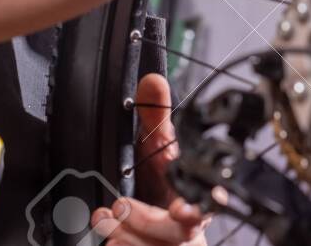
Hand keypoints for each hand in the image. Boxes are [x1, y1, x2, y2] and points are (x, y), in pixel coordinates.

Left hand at [89, 73, 210, 244]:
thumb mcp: (155, 145)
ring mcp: (173, 243)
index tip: (181, 210)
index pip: (206, 205)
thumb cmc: (159, 178)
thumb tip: (152, 80)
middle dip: (147, 222)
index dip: (196, 210)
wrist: (151, 210)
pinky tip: (110, 238)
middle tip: (119, 206)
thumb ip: (154, 116)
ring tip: (103, 218)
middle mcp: (189, 224)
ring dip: (128, 237)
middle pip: (180, 235)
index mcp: (194, 193)